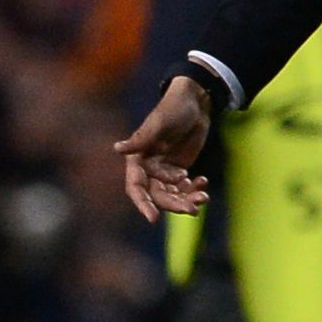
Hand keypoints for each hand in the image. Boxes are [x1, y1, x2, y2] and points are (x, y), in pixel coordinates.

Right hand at [115, 75, 215, 223]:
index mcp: (137, 159)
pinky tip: (204, 183)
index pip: (136, 187)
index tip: (153, 218)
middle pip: (158, 195)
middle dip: (174, 204)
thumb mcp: (159, 123)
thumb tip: (117, 148)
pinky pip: (184, 187)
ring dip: (186, 199)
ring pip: (172, 194)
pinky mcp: (179, 170)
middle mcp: (148, 168)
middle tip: (193, 208)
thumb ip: (141, 138)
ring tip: (203, 197)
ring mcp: (164, 171)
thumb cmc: (173, 108)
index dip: (143, 203)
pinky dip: (194, 189)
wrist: (195, 102)